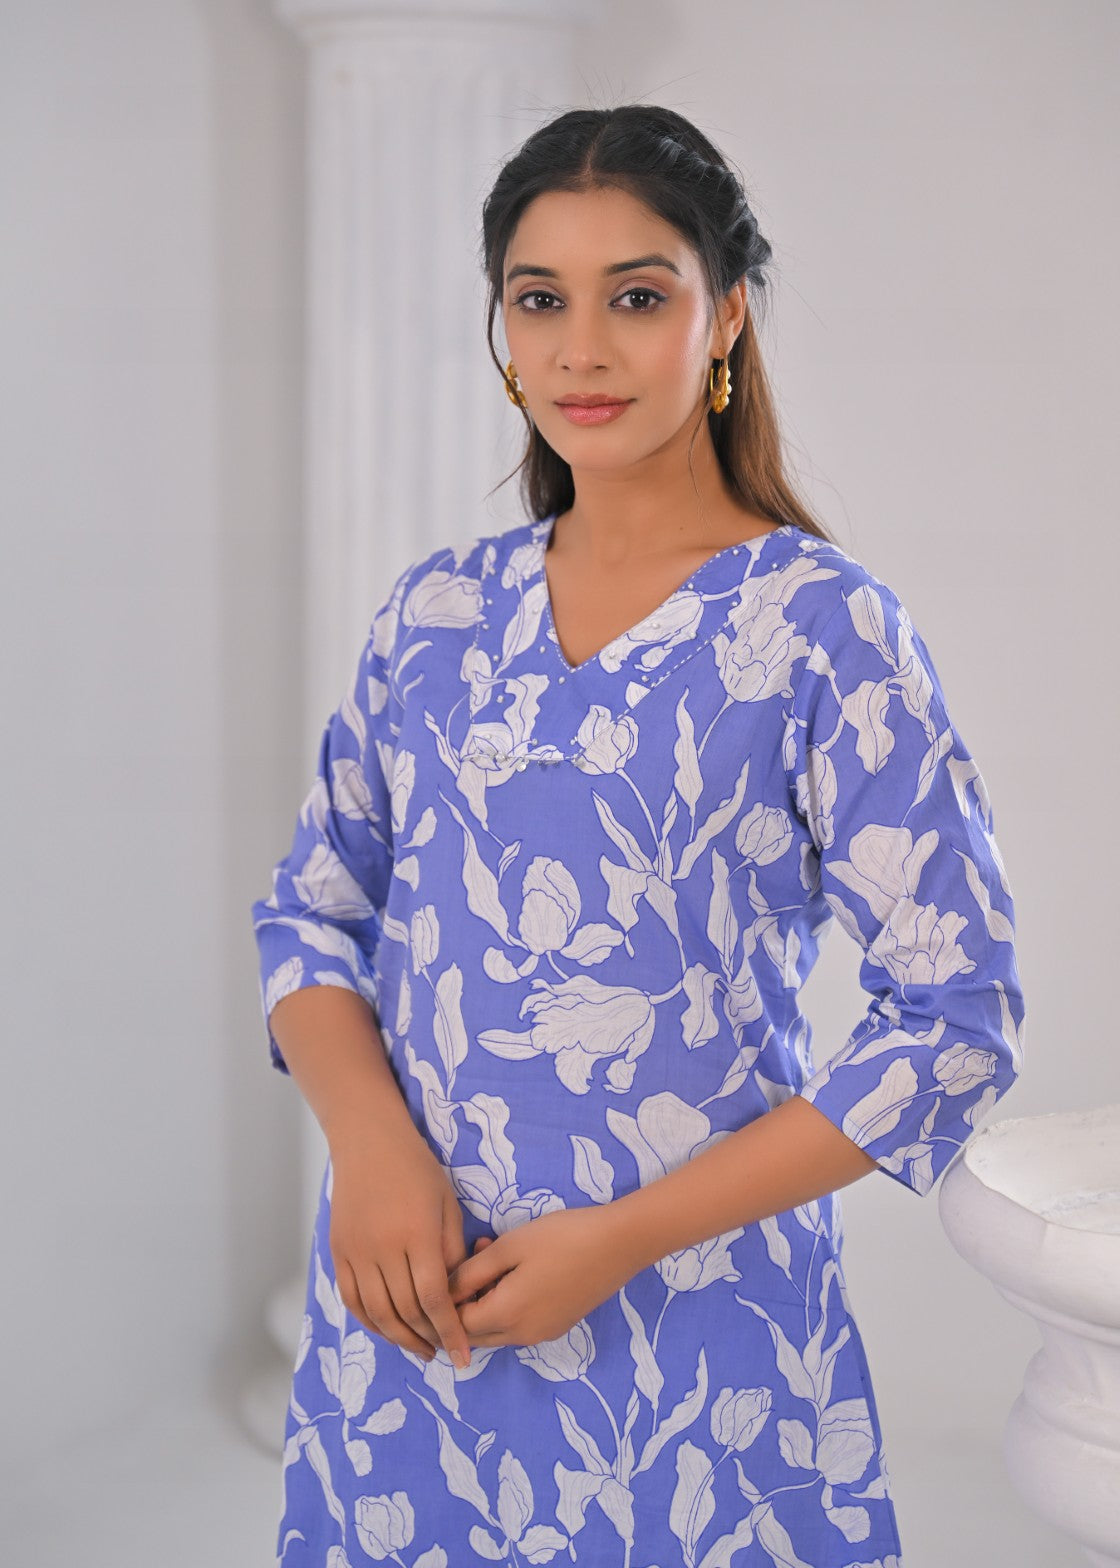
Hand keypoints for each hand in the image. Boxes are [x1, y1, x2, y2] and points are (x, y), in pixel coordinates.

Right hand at [328, 1126, 472, 1368]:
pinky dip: (370, 1322)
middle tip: (444, 1352)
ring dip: (400, 1338)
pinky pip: (352, 1299)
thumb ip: (452, 1251)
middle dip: (428, 1338)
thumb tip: (454, 1295)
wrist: (369, 1142)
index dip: (450, 1332)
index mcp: (417, 1235)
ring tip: (420, 1348)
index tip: (463, 1356)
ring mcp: (356, 1252)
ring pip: (377, 1312)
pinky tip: (388, 1330)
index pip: (434, 1299)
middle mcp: (383, 1249)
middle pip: (406, 1311)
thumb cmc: (417, 1169)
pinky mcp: (339, 1252)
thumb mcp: (447, 1204)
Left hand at [447, 1205, 640, 1348]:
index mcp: (507, 1316)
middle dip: (463, 1303)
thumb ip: (471, 1273)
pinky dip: (506, 1303)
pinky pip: (518, 1324)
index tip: (449, 1267)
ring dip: (485, 1300)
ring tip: (492, 1255)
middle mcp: (522, 1336)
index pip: (456, 1325)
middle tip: (470, 1260)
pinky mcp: (557, 1326)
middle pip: (474, 1334)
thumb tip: (445, 1292)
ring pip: (496, 1329)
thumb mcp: (509, 1247)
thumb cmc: (561, 1238)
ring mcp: (542, 1334)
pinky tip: (517, 1269)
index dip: (445, 1301)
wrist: (619, 1243)